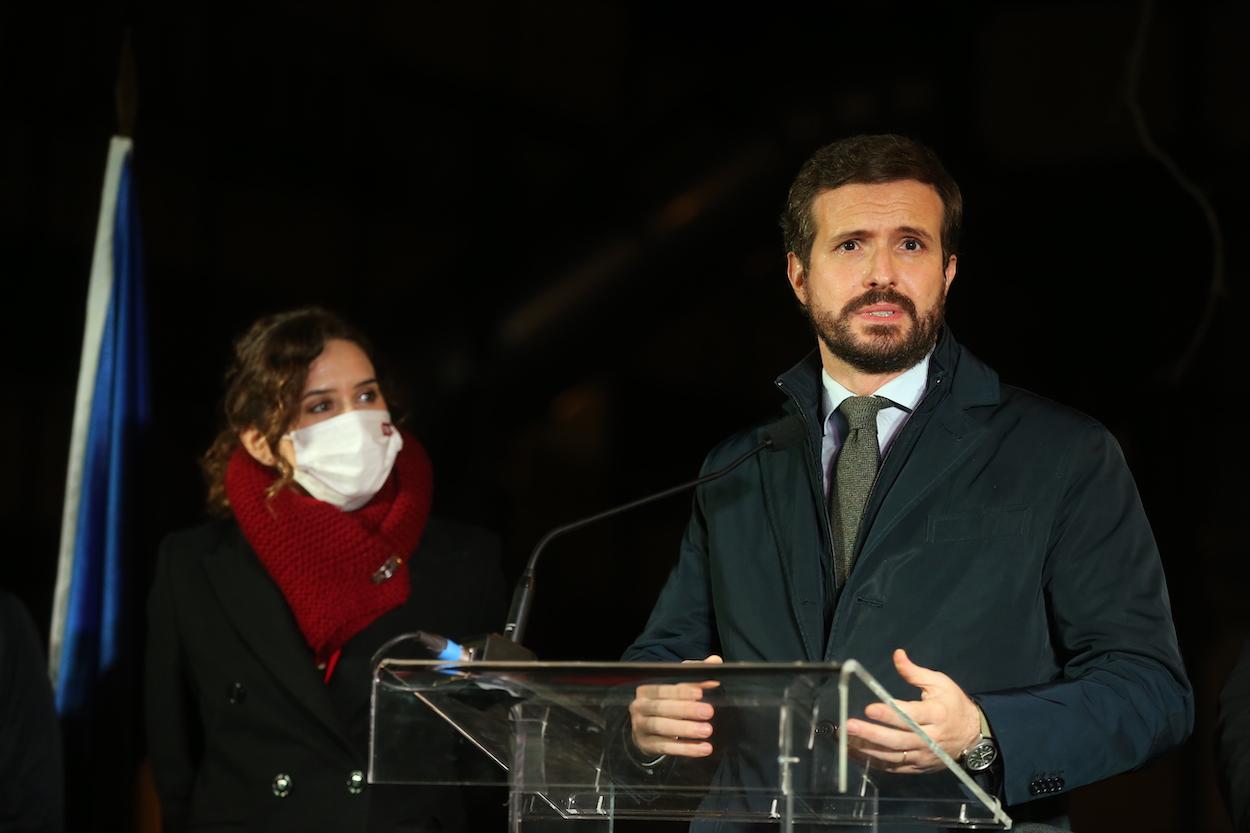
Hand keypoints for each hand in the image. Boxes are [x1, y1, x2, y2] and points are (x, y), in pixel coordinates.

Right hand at [629, 655, 722, 757]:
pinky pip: (666, 747)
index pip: (663, 688)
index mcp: (646, 689)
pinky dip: (686, 749)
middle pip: (661, 708)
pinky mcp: (645, 745)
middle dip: (686, 709)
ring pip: (662, 728)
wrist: (645, 730)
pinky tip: (704, 748)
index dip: (681, 691)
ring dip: (686, 729)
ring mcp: (639, 727)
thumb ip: (696, 675)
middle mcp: (639, 706)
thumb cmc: (666, 703)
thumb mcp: (678, 689)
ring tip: (707, 730)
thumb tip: (715, 661)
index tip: (700, 693)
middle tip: (708, 712)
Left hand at [843, 648, 980, 772]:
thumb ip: (915, 672)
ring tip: (846, 740)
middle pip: (899, 739)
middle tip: (849, 726)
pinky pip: (894, 768)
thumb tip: (897, 655)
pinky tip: (856, 754)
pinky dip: (874, 762)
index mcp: (936, 714)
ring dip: (868, 749)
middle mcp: (931, 738)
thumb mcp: (940, 683)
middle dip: (872, 733)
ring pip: (894, 756)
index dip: (890, 714)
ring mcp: (924, 755)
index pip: (911, 715)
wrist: (973, 737)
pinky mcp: (919, 767)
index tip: (870, 709)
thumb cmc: (953, 705)